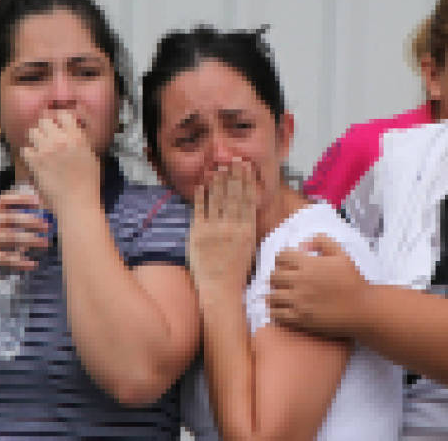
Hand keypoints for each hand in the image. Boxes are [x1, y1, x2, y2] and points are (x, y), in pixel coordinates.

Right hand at [0, 191, 49, 289]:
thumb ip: (8, 221)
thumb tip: (38, 215)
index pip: (2, 200)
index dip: (20, 199)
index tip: (38, 200)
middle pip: (9, 218)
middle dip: (31, 221)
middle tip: (47, 226)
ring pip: (10, 237)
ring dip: (31, 240)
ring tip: (46, 243)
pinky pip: (5, 258)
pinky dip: (21, 261)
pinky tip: (33, 264)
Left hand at [21, 111, 100, 214]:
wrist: (77, 203)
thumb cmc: (88, 183)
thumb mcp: (91, 156)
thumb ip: (80, 141)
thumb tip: (71, 132)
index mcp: (77, 137)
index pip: (64, 114)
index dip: (60, 120)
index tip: (60, 126)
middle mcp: (60, 140)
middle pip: (45, 121)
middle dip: (46, 128)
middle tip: (48, 138)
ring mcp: (45, 150)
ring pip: (32, 132)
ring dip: (36, 139)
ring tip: (40, 149)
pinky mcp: (33, 162)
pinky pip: (25, 149)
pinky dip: (29, 154)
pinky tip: (35, 161)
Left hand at [188, 159, 257, 295]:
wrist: (220, 289)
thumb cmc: (236, 271)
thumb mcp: (249, 248)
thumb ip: (247, 228)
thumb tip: (248, 211)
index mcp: (246, 230)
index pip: (247, 199)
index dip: (246, 181)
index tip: (246, 167)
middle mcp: (232, 226)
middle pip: (233, 195)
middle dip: (234, 175)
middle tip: (234, 159)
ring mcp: (215, 229)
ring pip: (217, 199)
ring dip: (218, 182)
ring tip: (219, 168)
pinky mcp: (198, 234)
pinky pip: (199, 211)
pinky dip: (200, 197)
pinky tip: (200, 186)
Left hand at [267, 234, 367, 337]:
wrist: (362, 309)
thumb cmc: (353, 282)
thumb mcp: (342, 254)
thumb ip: (323, 241)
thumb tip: (303, 244)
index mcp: (308, 264)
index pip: (281, 256)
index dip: (282, 257)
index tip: (286, 262)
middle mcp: (300, 282)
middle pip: (273, 276)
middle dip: (276, 276)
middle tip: (281, 279)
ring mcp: (298, 301)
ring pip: (272, 296)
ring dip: (273, 293)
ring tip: (279, 294)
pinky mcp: (299, 319)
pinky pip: (276, 314)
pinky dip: (275, 311)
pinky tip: (280, 309)